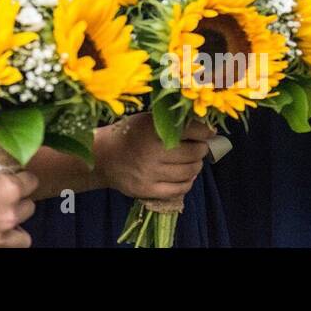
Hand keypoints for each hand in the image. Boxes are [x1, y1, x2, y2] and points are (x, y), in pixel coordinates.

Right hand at [0, 162, 37, 246]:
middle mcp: (9, 214)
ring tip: (3, 222)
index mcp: (9, 189)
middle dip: (19, 203)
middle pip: (28, 208)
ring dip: (15, 227)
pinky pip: (5, 248)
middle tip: (6, 200)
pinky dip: (1, 241)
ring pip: (23, 236)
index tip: (17, 179)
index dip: (24, 180)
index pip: (31, 182)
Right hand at [94, 114, 212, 200]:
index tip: (208, 132)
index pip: (191, 131)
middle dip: (201, 149)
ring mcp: (150, 173)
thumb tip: (203, 128)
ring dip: (196, 165)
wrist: (102, 157)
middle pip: (194, 153)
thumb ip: (170, 123)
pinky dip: (187, 181)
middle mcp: (152, 152)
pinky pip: (179, 188)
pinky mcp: (148, 190)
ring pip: (189, 171)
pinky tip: (184, 175)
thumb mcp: (146, 120)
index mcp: (151, 129)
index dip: (204, 132)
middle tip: (199, 147)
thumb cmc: (127, 134)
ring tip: (191, 161)